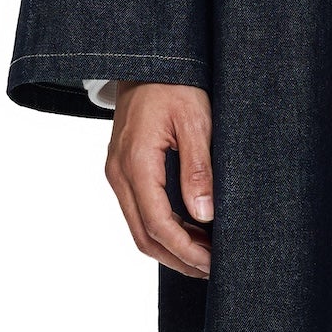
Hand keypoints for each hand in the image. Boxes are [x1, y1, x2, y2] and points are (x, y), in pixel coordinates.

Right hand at [101, 80, 214, 277]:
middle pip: (144, 236)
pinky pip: (140, 211)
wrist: (147, 62)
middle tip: (213, 270)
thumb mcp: (196, 121)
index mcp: (135, 163)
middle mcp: (119, 174)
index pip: (158, 224)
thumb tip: (205, 215)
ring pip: (140, 228)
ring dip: (171, 248)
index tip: (213, 263)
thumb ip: (198, 168)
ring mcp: (118, 174)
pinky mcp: (124, 171)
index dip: (186, 250)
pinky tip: (192, 234)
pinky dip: (164, 230)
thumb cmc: (174, 85)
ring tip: (206, 258)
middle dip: (178, 259)